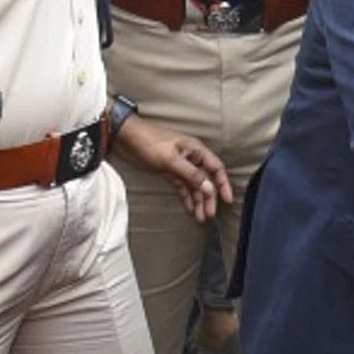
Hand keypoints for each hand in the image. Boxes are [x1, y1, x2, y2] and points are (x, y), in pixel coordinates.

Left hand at [115, 117, 233, 224]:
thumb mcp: (171, 159)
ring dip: (198, 201)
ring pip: (194, 186)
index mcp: (195, 150)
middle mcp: (191, 158)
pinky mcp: (169, 171)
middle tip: (209, 214)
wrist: (126, 137)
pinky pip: (182, 187)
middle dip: (209, 198)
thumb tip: (209, 188)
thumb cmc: (148, 140)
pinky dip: (186, 198)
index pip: (216, 169)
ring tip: (200, 217)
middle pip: (206, 181)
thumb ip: (192, 175)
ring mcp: (180, 165)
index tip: (227, 200)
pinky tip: (189, 209)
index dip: (223, 184)